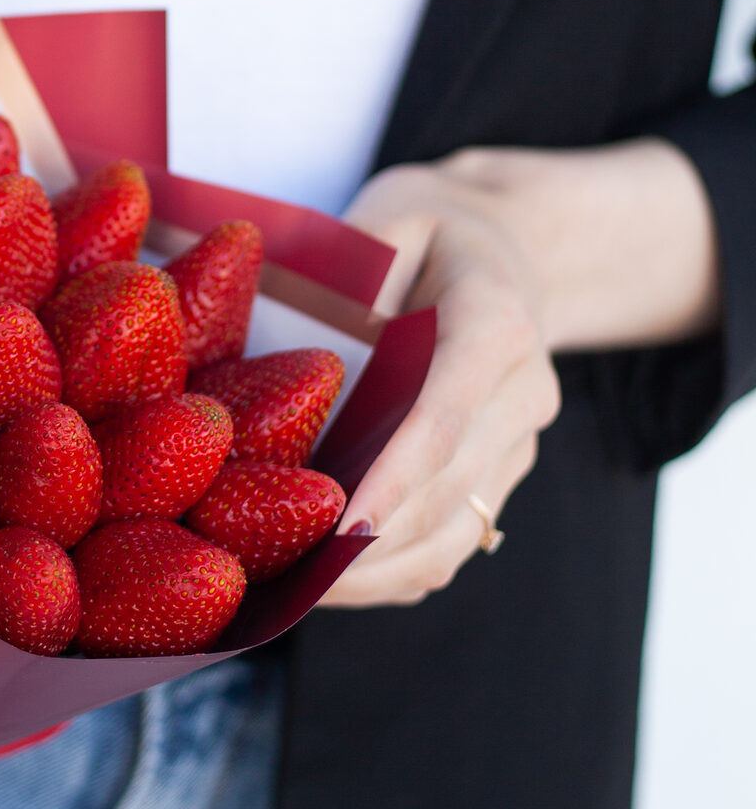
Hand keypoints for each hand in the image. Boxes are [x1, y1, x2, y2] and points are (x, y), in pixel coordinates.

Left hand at [322, 139, 719, 608]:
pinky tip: (329, 583)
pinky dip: (397, 573)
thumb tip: (302, 333)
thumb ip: (351, 272)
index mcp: (496, 323)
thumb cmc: (429, 227)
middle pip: (447, 488)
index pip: (443, 415)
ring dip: (379, 573)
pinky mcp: (501, 472)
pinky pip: (455, 541)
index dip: (392, 478)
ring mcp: (519, 440)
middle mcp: (524, 392)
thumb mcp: (389, 215)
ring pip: (456, 532)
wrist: (510, 245)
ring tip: (294, 594)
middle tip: (284, 577)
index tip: (340, 527)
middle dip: (369, 542)